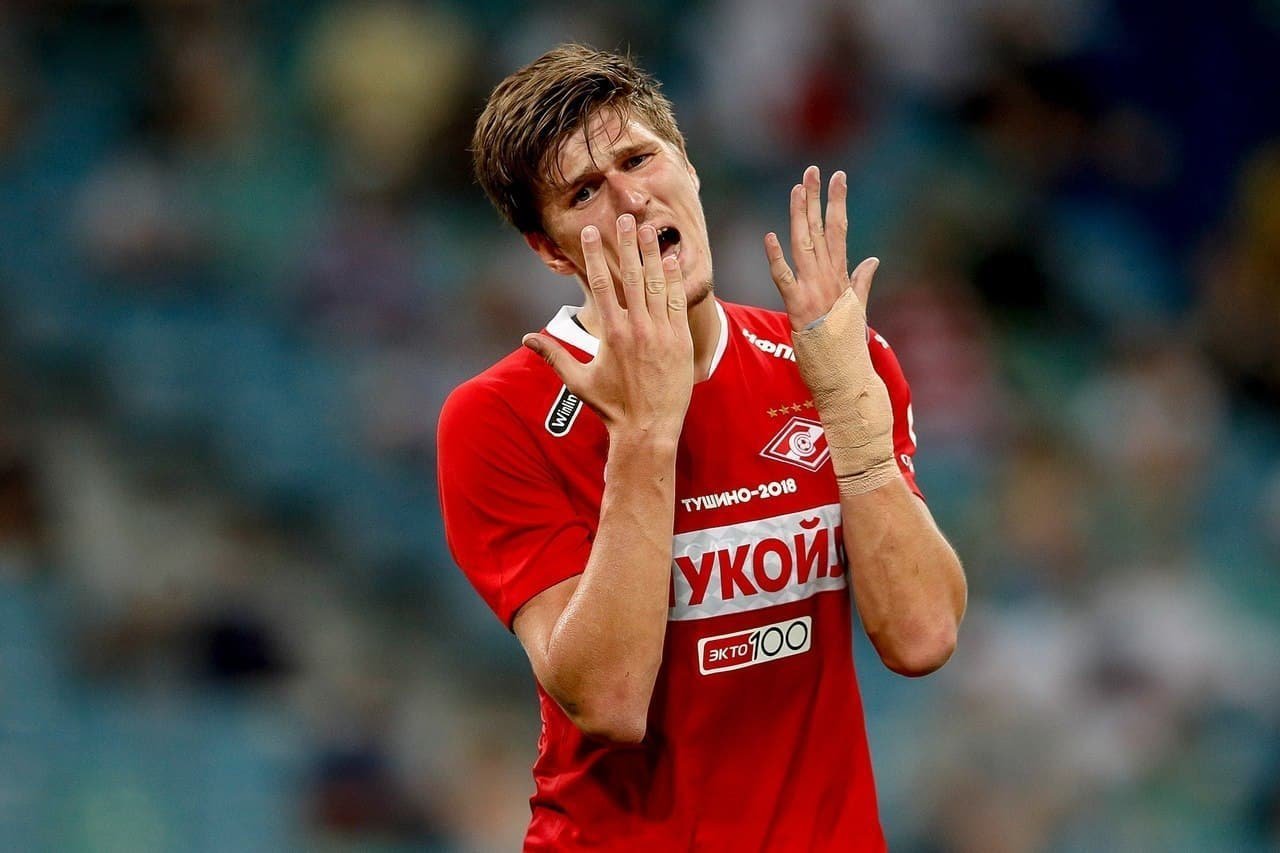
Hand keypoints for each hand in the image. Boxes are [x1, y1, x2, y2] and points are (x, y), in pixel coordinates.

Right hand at [523, 214, 694, 442]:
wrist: (648, 429)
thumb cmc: (611, 407)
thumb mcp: (578, 381)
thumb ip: (554, 355)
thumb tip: (527, 338)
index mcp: (610, 334)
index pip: (600, 284)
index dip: (594, 255)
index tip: (591, 232)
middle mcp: (636, 328)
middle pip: (631, 276)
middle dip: (627, 244)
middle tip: (625, 218)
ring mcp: (661, 333)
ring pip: (656, 285)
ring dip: (652, 254)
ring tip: (649, 229)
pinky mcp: (680, 341)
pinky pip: (677, 303)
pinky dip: (674, 280)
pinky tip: (671, 260)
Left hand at [763, 165, 879, 331]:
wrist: (846, 376)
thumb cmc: (848, 345)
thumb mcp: (857, 309)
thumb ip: (862, 281)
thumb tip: (873, 259)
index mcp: (841, 276)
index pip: (839, 230)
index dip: (837, 202)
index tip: (838, 177)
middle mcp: (829, 278)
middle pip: (821, 230)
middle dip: (817, 198)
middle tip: (813, 170)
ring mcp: (814, 291)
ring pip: (804, 245)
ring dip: (799, 216)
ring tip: (797, 189)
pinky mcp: (798, 308)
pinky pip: (784, 279)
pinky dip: (776, 258)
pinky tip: (769, 236)